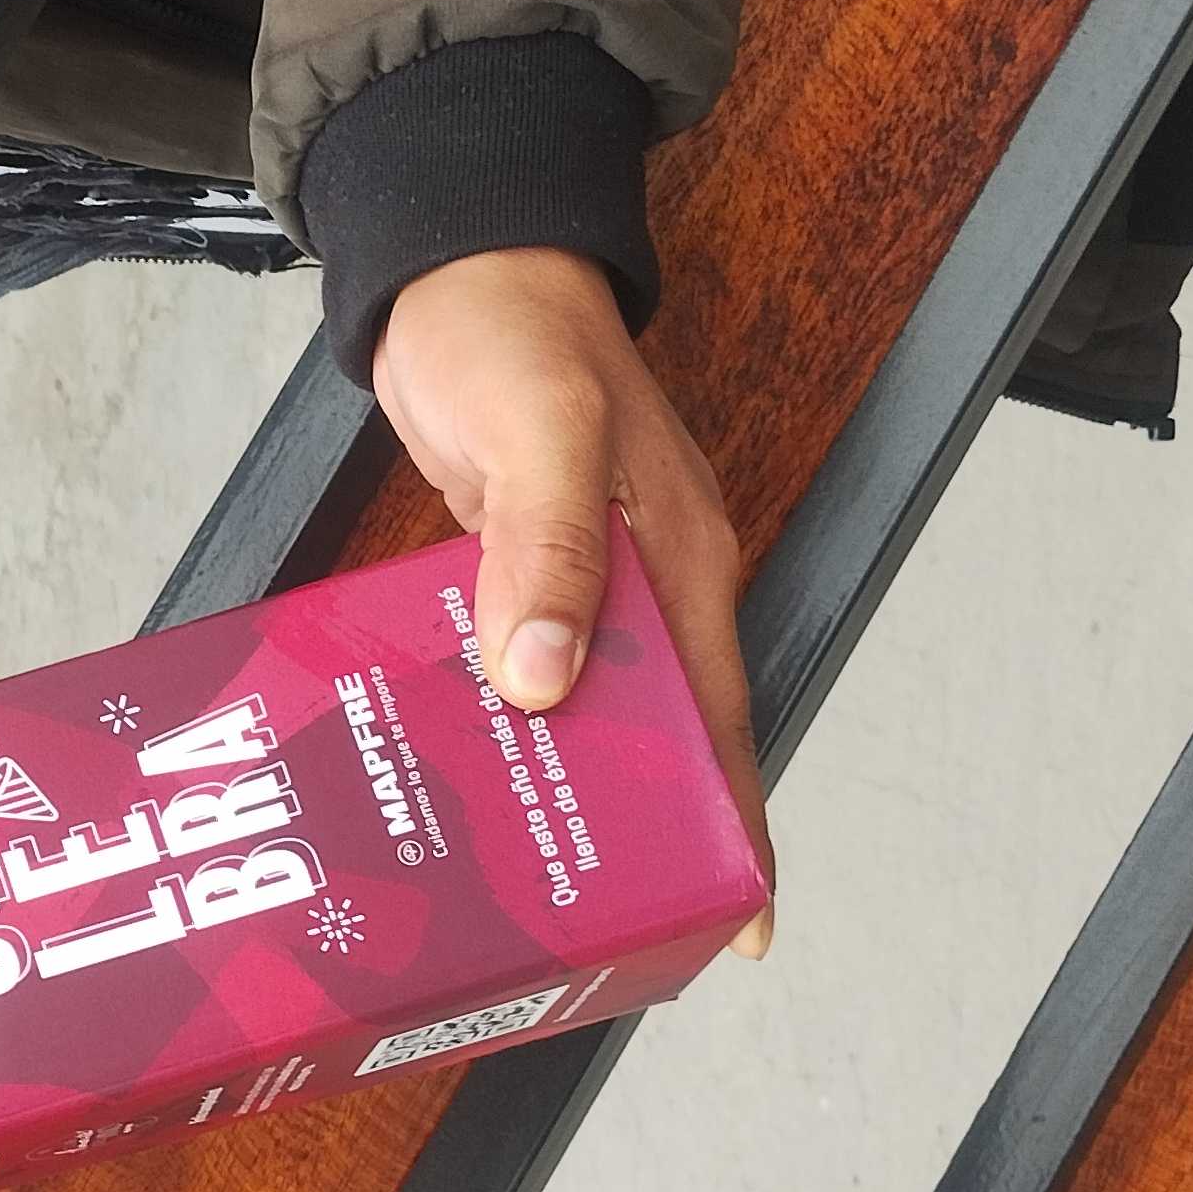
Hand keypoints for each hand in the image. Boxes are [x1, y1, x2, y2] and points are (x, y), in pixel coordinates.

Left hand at [373, 248, 773, 956]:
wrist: (456, 263)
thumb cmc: (512, 326)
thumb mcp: (540, 430)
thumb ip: (548, 548)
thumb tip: (548, 678)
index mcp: (679, 560)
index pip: (719, 718)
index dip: (731, 821)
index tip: (737, 919)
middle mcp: (642, 582)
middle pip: (657, 734)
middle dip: (642, 829)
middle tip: (599, 928)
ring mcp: (580, 577)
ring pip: (585, 708)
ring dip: (558, 781)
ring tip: (517, 882)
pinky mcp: (516, 567)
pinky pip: (521, 665)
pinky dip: (499, 720)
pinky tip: (455, 767)